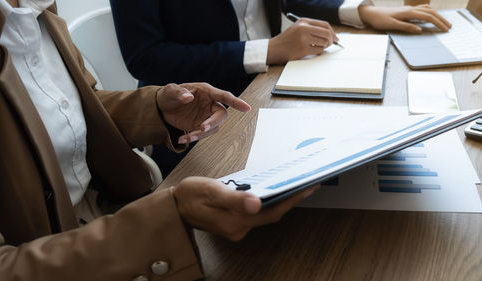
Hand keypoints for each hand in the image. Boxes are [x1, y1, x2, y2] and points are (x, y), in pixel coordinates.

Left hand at [157, 83, 250, 143]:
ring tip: (188, 137)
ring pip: (213, 128)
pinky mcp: (200, 126)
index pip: (224, 96)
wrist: (161, 108)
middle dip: (214, 122)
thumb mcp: (170, 91)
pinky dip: (193, 138)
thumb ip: (179, 93)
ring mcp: (206, 116)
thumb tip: (188, 97)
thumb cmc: (169, 95)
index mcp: (206, 92)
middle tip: (203, 128)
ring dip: (202, 134)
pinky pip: (203, 134)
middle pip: (222, 115)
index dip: (236, 102)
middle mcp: (209, 104)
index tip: (247, 108)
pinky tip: (181, 139)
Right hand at [173, 177, 319, 240]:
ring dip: (280, 202)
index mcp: (234, 221)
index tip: (307, 188)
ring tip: (295, 185)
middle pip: (271, 215)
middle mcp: (238, 229)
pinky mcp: (234, 224)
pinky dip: (267, 204)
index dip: (291, 200)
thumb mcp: (210, 191)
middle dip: (290, 200)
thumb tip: (256, 203)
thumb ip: (233, 198)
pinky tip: (273, 192)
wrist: (174, 208)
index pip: (270, 213)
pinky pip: (256, 215)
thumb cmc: (190, 195)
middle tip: (308, 184)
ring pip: (265, 216)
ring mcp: (236, 229)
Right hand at [267, 18, 337, 64]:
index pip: (324, 25)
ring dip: (324, 47)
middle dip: (332, 40)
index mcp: (303, 22)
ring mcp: (303, 39)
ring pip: (324, 43)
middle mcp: (304, 28)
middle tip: (331, 44)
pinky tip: (313, 52)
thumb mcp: (298, 28)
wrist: (273, 49)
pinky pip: (319, 51)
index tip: (335, 38)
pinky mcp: (302, 49)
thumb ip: (312, 29)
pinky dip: (319, 52)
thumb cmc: (286, 40)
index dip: (332, 32)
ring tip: (318, 48)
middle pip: (327, 33)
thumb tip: (330, 35)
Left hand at [358, 4, 451, 33]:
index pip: (428, 17)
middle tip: (449, 27)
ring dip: (437, 15)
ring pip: (427, 9)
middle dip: (441, 19)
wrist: (370, 13)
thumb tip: (420, 30)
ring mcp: (408, 9)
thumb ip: (406, 27)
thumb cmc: (379, 20)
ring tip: (443, 22)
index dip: (438, 23)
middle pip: (431, 12)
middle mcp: (410, 9)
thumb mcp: (392, 25)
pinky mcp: (406, 11)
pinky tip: (431, 16)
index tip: (445, 29)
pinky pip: (421, 9)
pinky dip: (429, 12)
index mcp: (408, 13)